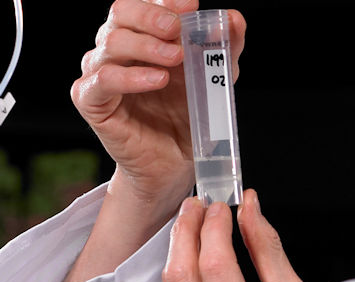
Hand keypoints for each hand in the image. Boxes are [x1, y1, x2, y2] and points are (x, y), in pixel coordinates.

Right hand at [71, 0, 246, 217]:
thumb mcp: (214, 81)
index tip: (190, 5)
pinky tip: (157, 79)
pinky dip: (130, 76)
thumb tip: (234, 19)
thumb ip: (223, 50)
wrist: (175, 164)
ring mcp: (100, 74)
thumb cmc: (187, 119)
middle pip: (119, 15)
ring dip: (146, 46)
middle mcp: (117, 51)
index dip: (163, 1)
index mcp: (143, 39)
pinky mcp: (91, 101)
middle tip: (177, 29)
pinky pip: (103, 80)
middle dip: (150, 16)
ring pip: (110, 43)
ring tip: (175, 58)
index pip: (143, 6)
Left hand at [162, 189, 330, 281]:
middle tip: (200, 204)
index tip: (223, 205)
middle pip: (182, 270)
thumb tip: (250, 209)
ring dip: (179, 246)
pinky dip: (182, 271)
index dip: (214, 227)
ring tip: (195, 222)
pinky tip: (194, 255)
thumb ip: (268, 250)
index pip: (216, 264)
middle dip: (188, 229)